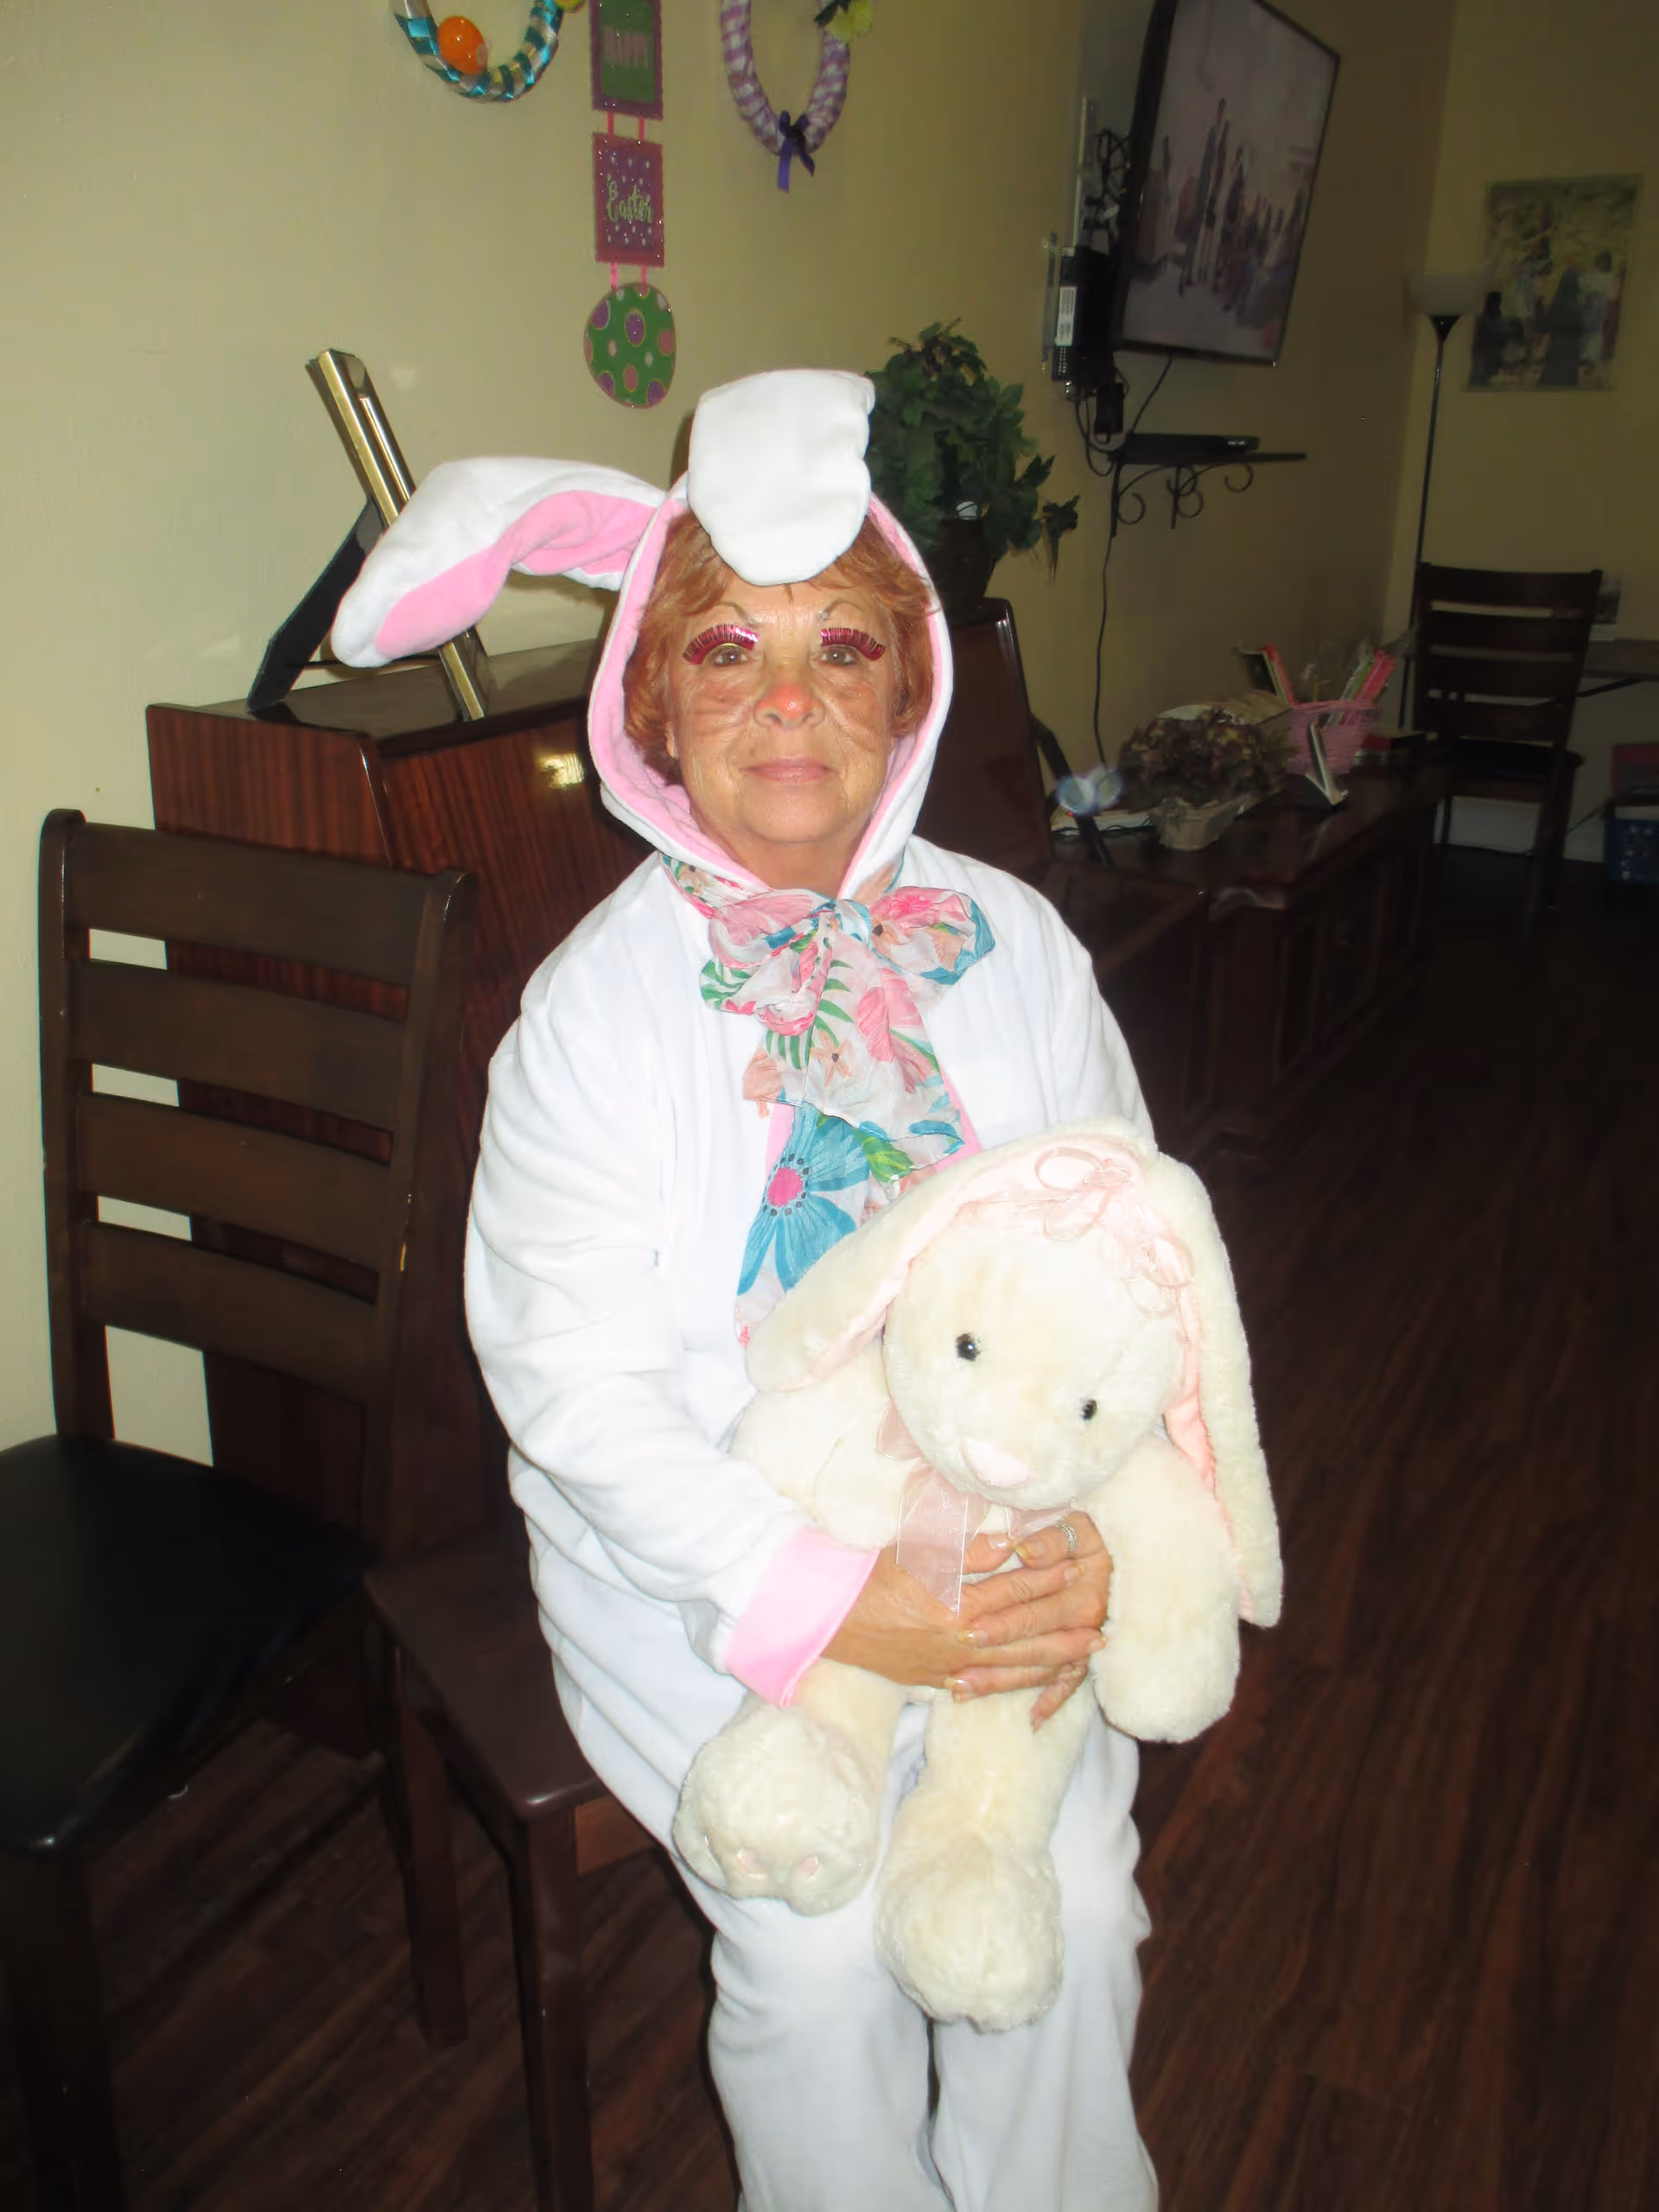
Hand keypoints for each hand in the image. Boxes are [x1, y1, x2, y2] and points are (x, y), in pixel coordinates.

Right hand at [822, 1517, 1110, 1729]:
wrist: (829, 1620)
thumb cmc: (870, 1577)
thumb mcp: (916, 1552)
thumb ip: (967, 1550)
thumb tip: (1011, 1543)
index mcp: (956, 1604)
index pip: (1016, 1590)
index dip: (1050, 1578)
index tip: (1079, 1568)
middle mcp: (960, 1641)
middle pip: (1026, 1634)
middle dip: (1066, 1626)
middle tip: (1099, 1621)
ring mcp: (951, 1666)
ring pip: (1015, 1666)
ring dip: (1055, 1659)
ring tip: (1086, 1654)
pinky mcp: (939, 1681)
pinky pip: (989, 1686)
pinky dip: (1018, 1684)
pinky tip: (1041, 1682)